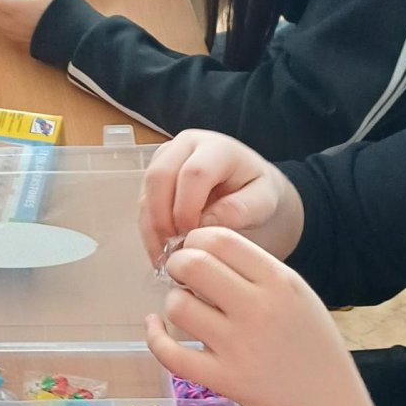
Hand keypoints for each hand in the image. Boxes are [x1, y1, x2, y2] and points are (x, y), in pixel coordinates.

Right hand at [140, 130, 303, 268]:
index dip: (188, 208)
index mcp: (216, 147)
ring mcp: (165, 160)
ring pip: (146, 192)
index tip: (193, 238)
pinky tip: (162, 253)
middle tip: (175, 251)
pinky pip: (143, 206)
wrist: (248, 188)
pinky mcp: (154, 179)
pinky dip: (150, 232)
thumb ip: (238, 210)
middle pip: (159, 177)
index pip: (193, 173)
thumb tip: (203, 224)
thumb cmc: (257, 193)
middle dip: (162, 218)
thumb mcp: (262, 202)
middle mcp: (184, 146)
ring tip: (168, 259)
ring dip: (153, 229)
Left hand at [145, 226, 354, 405]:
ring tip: (188, 308)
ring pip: (178, 306)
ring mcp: (238, 347)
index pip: (220, 239)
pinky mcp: (223, 379)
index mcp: (279, 282)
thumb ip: (252, 266)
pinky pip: (170, 353)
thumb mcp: (294, 290)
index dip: (197, 239)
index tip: (196, 251)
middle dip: (178, 264)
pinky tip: (156, 325)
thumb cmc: (305, 337)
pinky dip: (155, 335)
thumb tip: (196, 246)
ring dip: (174, 301)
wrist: (323, 397)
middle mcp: (258, 310)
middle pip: (193, 265)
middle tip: (183, 276)